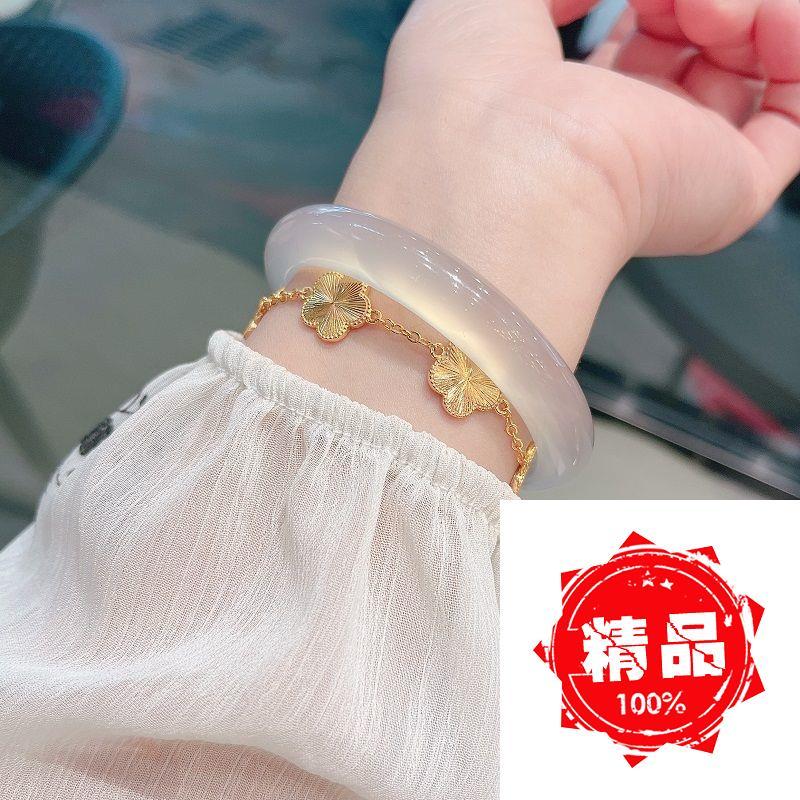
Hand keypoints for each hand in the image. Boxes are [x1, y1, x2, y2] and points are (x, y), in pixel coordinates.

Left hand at [338, 0, 799, 363]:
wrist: (503, 164)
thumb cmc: (471, 85)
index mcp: (565, 103)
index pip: (632, 36)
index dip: (648, 0)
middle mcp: (621, 138)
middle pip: (693, 40)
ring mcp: (675, 165)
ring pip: (748, 63)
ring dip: (740, 8)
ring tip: (704, 8)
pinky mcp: (725, 189)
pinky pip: (792, 112)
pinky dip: (793, 45)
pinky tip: (767, 23)